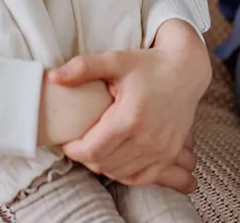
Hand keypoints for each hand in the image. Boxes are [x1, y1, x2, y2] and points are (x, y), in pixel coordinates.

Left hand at [52, 20, 211, 193]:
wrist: (186, 71)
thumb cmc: (149, 65)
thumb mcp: (115, 61)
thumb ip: (83, 68)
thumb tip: (53, 77)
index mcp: (131, 117)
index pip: (92, 150)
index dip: (73, 149)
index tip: (67, 140)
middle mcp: (148, 139)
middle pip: (103, 164)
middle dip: (85, 156)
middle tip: (79, 141)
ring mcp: (161, 150)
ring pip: (119, 173)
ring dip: (103, 164)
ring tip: (96, 146)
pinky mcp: (169, 155)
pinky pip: (141, 178)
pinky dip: (124, 173)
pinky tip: (116, 159)